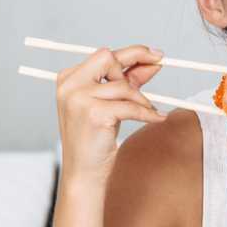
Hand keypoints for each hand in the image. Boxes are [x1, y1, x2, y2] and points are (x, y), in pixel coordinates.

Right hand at [56, 45, 166, 180]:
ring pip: (123, 86)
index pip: (104, 56)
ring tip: (149, 112)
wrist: (83, 173)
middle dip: (134, 70)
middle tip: (154, 76)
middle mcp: (69, 85)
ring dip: (141, 100)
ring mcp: (79, 98)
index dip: (133, 52)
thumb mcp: (111, 104)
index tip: (156, 54)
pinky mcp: (93, 114)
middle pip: (109, 59)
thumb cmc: (95, 139)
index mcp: (68, 78)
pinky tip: (157, 118)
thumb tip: (154, 63)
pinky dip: (147, 113)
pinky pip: (130, 106)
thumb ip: (128, 81)